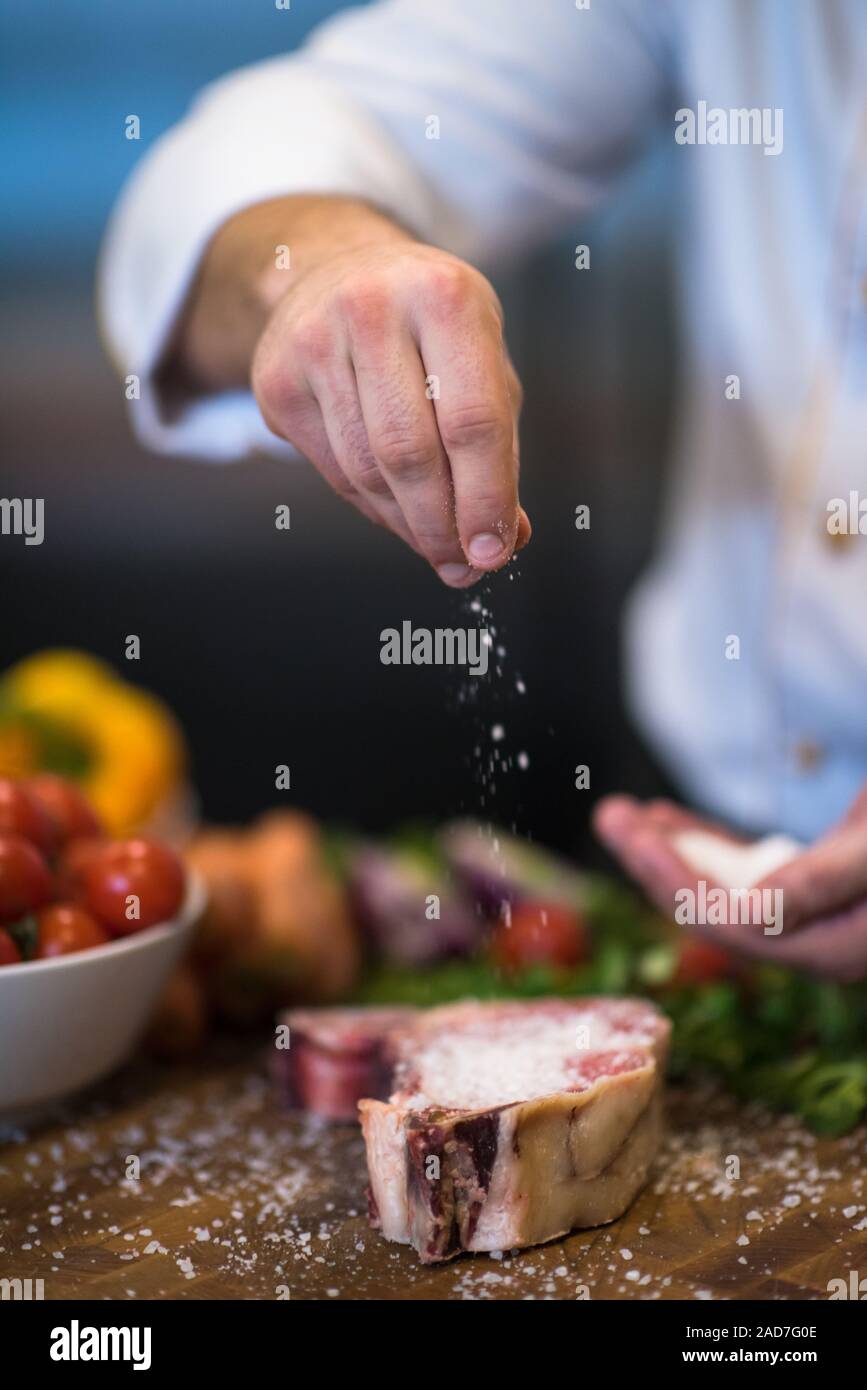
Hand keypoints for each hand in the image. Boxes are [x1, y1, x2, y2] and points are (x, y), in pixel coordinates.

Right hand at [252, 232, 528, 585]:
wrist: (338, 274)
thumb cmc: (430, 329)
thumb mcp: (482, 364)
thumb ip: (500, 450)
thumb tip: (505, 539)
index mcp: (444, 296)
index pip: (471, 421)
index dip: (485, 498)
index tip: (493, 552)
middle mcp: (372, 308)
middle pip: (410, 453)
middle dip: (441, 524)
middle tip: (462, 563)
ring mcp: (313, 341)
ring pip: (365, 471)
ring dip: (407, 524)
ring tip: (435, 543)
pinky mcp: (276, 380)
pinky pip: (332, 471)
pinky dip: (371, 506)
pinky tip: (396, 510)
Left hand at [593, 791, 866, 981]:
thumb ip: (825, 882)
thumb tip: (755, 912)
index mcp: (831, 947)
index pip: (734, 924)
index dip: (679, 882)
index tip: (639, 840)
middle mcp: (812, 941)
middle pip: (712, 910)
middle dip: (656, 862)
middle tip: (611, 816)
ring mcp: (807, 917)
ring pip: (719, 888)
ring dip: (669, 849)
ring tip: (623, 812)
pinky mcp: (807, 888)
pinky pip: (741, 872)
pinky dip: (703, 844)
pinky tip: (666, 819)